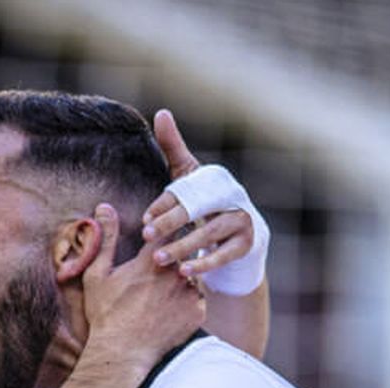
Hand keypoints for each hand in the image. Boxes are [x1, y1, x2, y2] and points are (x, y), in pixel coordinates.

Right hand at [80, 204, 205, 369]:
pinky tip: (171, 310)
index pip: (168, 230)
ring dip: (184, 278)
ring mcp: (189, 293)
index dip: (164, 232)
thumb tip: (104, 207)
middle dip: (176, 255)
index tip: (159, 237)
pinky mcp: (198, 312)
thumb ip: (107, 238)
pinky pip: (198, 298)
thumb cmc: (106, 314)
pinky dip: (188, 301)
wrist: (122, 353)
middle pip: (185, 251)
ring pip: (193, 275)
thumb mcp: (98, 274)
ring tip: (165, 293)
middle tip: (162, 269)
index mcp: (151, 259)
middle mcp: (175, 272)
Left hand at [141, 109, 258, 278]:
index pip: (185, 191)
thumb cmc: (207, 201)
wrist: (241, 235)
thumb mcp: (189, 176)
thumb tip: (161, 112)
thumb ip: (173, 147)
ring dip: (183, 247)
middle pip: (197, 208)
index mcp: (213, 178)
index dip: (164, 206)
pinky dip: (204, 263)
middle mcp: (229, 195)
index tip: (144, 221)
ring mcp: (240, 220)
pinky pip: (223, 255)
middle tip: (146, 236)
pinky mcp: (245, 244)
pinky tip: (184, 272)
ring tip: (160, 259)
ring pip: (209, 233)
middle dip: (171, 223)